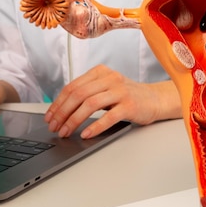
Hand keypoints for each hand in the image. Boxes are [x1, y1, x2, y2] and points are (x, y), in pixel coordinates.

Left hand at [45, 65, 180, 138]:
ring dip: (74, 120)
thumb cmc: (128, 96)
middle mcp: (110, 78)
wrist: (155, 99)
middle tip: (55, 127)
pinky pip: (108, 116)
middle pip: (78, 94)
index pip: (72, 86)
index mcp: (101, 72)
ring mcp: (121, 91)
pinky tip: (86, 134)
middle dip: (62, 113)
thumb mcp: (106, 89)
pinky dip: (95, 126)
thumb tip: (61, 110)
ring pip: (90, 104)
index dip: (58, 103)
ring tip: (66, 132)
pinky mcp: (130, 105)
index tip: (50, 117)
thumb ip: (88, 93)